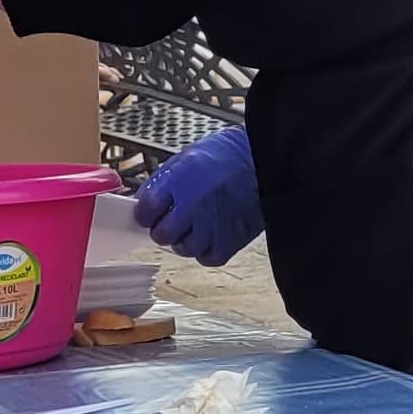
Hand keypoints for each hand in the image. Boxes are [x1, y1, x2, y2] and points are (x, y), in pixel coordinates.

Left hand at [133, 124, 263, 264]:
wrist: (268, 163)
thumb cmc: (230, 156)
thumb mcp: (188, 156)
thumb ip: (163, 181)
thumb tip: (143, 201)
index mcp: (180, 180)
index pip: (145, 211)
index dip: (146, 212)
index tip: (151, 211)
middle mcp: (193, 206)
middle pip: (161, 234)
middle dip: (163, 227)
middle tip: (174, 217)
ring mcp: (211, 227)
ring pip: (182, 249)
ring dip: (185, 239)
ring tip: (198, 222)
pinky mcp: (230, 242)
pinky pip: (206, 257)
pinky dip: (205, 249)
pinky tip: (211, 233)